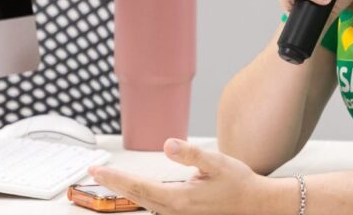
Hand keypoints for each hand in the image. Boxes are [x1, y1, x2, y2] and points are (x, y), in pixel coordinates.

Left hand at [89, 138, 284, 214]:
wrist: (256, 205)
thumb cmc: (239, 184)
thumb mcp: (217, 163)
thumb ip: (191, 154)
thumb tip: (168, 144)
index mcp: (179, 199)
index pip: (139, 188)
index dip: (116, 179)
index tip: (98, 170)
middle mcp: (175, 212)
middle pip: (136, 198)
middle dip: (115, 185)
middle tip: (95, 172)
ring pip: (144, 203)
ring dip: (126, 191)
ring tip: (110, 178)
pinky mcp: (184, 214)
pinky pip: (155, 206)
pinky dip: (141, 197)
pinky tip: (136, 190)